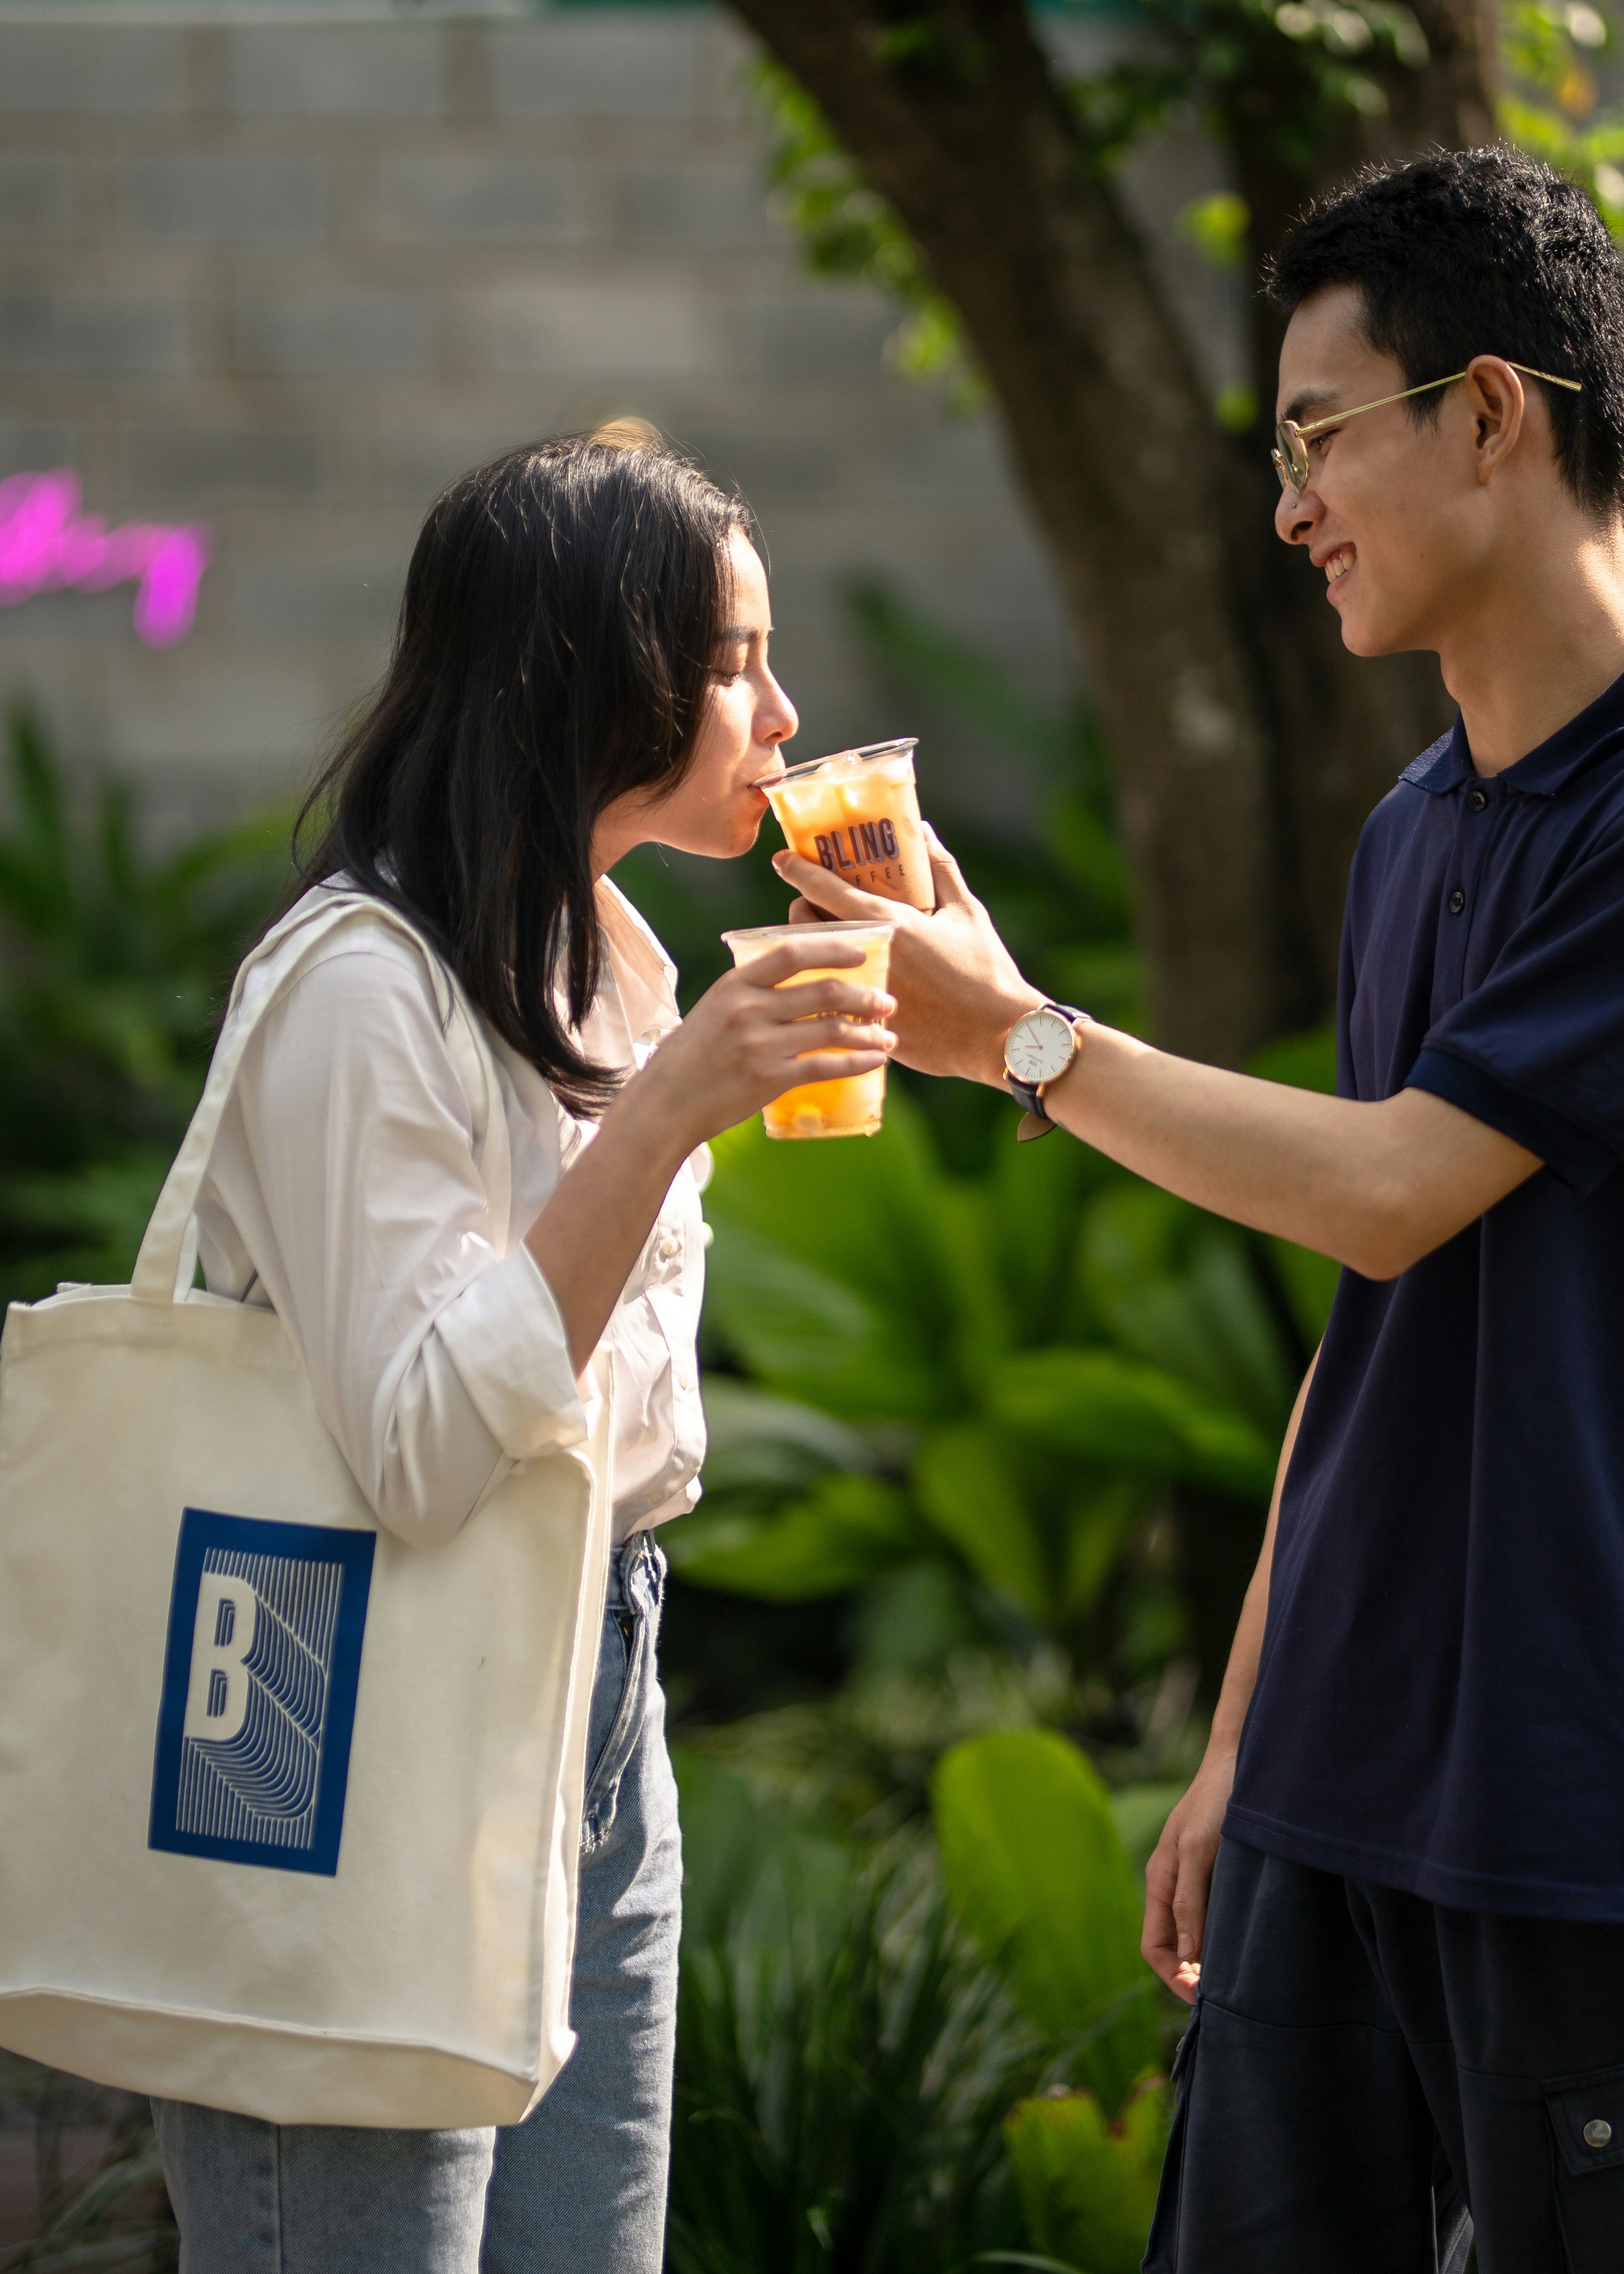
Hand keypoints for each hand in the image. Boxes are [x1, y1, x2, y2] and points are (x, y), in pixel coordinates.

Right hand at [633, 934, 895, 1152]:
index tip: (861, 952)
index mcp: (734, 984)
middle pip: (823, 991)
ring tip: (888, 1036)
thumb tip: (796, 984)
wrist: (665, 1104)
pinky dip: (857, 1062)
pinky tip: (875, 1061)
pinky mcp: (768, 1078)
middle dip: (864, 996)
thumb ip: (749, 994)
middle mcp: (748, 1009)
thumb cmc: (690, 1058)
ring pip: (832, 1029)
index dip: (833, 948)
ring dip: (868, 1032)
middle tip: (887, 1002)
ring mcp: (759, 1044)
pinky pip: (826, 1067)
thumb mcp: (713, 1010)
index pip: (792, 953)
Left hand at [772, 824, 1041, 1083]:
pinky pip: (829, 1001)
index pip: (826, 890)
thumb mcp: (968, 912)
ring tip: (824, 944)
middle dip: (801, 910)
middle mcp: (868, 956)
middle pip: (805, 926)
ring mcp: (861, 993)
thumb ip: (940, 868)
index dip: (798, 870)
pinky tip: (837, 985)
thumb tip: (921, 830)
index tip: (782, 859)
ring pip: (810, 964)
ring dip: (810, 950)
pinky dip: (827, 987)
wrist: (998, 1037)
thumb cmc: (987, 971)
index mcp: (891, 923)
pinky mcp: (862, 1026)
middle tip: (813, 905)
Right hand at [1141, 1748, 1234, 2003]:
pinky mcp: (1216, 1873)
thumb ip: (1190, 1900)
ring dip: (1208, 1959)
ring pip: (1193, 1935)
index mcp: (1161, 1881)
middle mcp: (1174, 1885)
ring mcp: (1194, 1879)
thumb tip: (1187, 1954)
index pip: (1154, 1947)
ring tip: (1238, 1977)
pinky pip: (1211, 1917)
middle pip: (1173, 1946)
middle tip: (1226, 1995)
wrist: (1241, 1761)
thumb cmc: (1217, 1802)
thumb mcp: (1199, 1850)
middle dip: (1190, 1974)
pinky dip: (1222, 1938)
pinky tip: (1246, 1943)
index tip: (1203, 1997)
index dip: (1173, 1976)